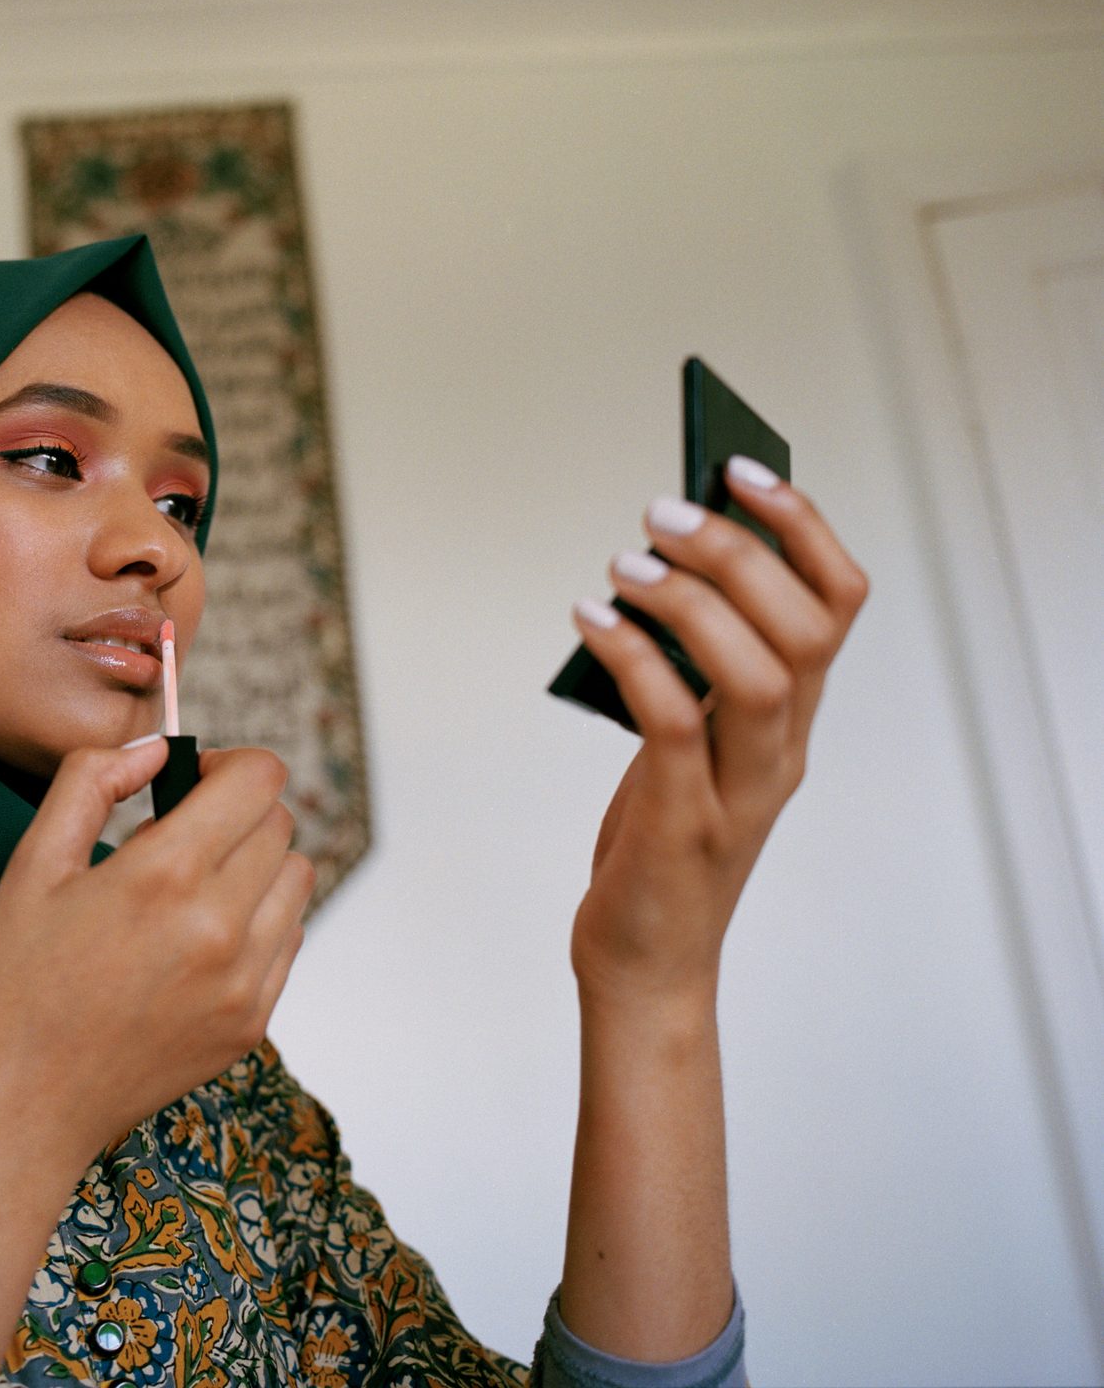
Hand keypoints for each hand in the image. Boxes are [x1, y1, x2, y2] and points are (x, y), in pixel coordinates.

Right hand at [0, 741, 313, 1160]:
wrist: (19, 1104)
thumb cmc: (13, 982)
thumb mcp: (32, 862)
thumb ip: (92, 779)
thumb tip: (155, 750)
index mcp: (165, 875)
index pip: (260, 779)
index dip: (229, 764)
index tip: (191, 783)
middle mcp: (221, 927)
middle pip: (281, 825)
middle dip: (236, 813)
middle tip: (174, 841)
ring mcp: (244, 982)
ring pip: (296, 880)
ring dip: (254, 865)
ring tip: (189, 890)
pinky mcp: (251, 1024)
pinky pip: (288, 941)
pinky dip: (256, 923)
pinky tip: (195, 940)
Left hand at [568, 456, 868, 1009]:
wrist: (647, 960)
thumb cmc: (659, 837)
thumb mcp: (687, 738)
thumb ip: (686, 666)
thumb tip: (653, 562)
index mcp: (792, 718)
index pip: (838, 602)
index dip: (802, 526)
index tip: (738, 468)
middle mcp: (782, 748)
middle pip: (803, 627)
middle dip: (736, 552)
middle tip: (661, 510)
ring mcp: (740, 790)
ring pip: (757, 673)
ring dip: (690, 602)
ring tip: (624, 563)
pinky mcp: (684, 823)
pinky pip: (674, 725)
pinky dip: (634, 660)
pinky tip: (588, 619)